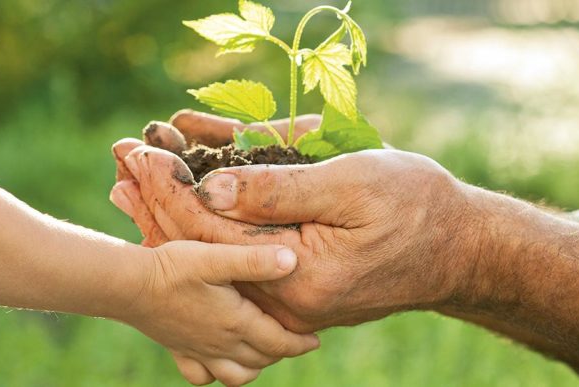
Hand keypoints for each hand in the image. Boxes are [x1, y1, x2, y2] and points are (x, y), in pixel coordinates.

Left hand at [110, 112, 473, 332]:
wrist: (457, 249)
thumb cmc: (416, 208)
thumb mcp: (351, 185)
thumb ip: (279, 192)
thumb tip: (211, 189)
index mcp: (297, 277)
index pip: (212, 235)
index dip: (171, 190)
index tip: (137, 155)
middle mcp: (284, 296)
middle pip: (203, 251)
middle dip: (159, 203)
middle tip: (121, 165)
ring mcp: (288, 295)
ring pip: (216, 256)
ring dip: (175, 216)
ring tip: (134, 185)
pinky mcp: (295, 285)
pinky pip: (239, 257)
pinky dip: (209, 228)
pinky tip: (183, 206)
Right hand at [123, 241, 318, 385]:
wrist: (130, 285)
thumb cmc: (174, 268)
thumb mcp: (216, 257)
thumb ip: (254, 261)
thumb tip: (291, 261)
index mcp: (236, 322)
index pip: (279, 342)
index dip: (300, 343)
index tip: (315, 339)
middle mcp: (220, 343)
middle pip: (262, 359)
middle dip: (282, 352)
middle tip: (294, 339)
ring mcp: (199, 350)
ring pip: (237, 374)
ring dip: (255, 366)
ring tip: (263, 351)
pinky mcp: (179, 350)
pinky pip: (202, 376)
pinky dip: (216, 373)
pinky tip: (220, 358)